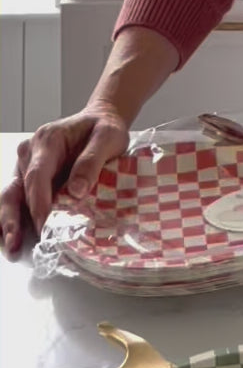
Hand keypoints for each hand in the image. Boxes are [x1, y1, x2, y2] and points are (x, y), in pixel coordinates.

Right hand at [1, 108, 129, 257]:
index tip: (45, 224)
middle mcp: (31, 152)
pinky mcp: (29, 177)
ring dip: (10, 222)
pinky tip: (16, 238)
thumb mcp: (108, 137)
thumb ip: (92, 161)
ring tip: (13, 247)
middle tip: (16, 244)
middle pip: (17, 188)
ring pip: (12, 196)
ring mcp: (27, 165)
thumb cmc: (104, 128)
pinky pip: (18, 198)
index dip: (39, 202)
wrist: (101, 119)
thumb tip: (77, 191)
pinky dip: (16, 218)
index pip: (38, 174)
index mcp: (49, 140)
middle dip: (14, 218)